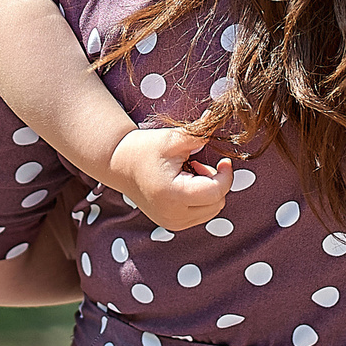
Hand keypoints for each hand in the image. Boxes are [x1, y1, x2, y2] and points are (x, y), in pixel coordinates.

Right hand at [108, 126, 233, 231]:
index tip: (224, 160)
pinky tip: (187, 185)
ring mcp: (171, 223)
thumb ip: (199, 134)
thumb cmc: (144, 149)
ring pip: (211, 211)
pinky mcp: (171, 224)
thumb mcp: (173, 138)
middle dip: (216, 182)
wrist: (119, 164)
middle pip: (217, 204)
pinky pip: (200, 215)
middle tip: (199, 164)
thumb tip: (217, 120)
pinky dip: (201, 200)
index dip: (226, 175)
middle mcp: (173, 215)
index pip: (216, 192)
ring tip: (191, 173)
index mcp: (173, 195)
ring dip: (209, 192)